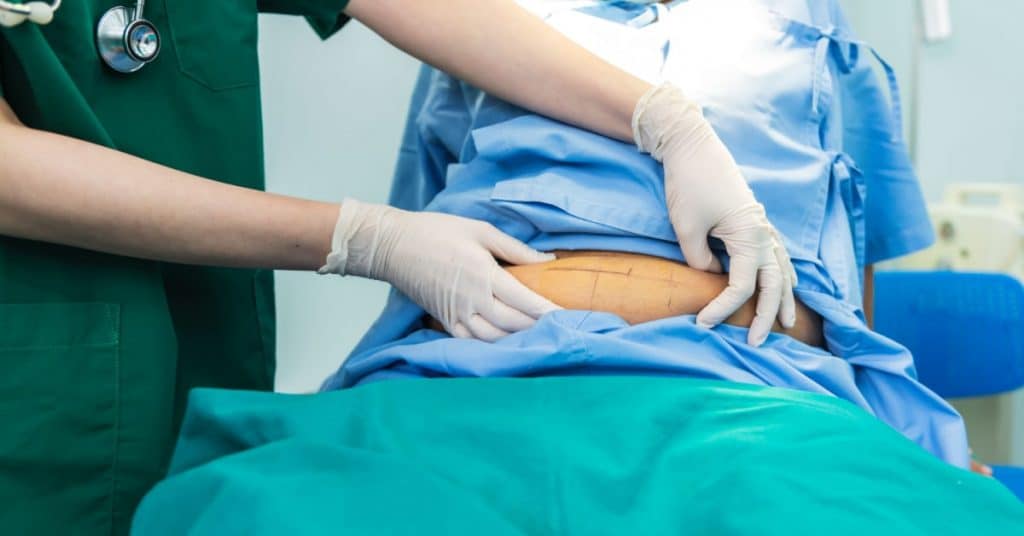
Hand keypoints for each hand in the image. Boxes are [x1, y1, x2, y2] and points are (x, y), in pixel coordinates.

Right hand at [319, 199, 559, 340]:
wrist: (393, 245)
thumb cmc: (437, 231)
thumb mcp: (480, 230)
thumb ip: (515, 248)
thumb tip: (548, 260)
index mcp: (484, 274)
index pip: (526, 301)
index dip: (550, 312)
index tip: (571, 318)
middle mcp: (473, 299)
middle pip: (515, 324)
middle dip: (541, 329)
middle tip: (564, 331)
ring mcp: (457, 314)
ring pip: (495, 338)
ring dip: (519, 341)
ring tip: (541, 340)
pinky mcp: (445, 321)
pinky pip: (472, 342)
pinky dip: (493, 346)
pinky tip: (508, 346)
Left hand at [632, 83, 796, 345]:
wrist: (692, 146)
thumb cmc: (688, 184)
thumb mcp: (686, 227)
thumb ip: (700, 259)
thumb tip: (712, 277)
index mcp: (750, 234)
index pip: (742, 285)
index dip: (723, 308)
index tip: (702, 324)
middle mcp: (764, 231)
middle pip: (774, 283)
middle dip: (769, 316)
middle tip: (756, 343)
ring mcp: (763, 224)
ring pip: (783, 268)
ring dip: (786, 297)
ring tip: (790, 324)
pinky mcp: (755, 219)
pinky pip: (777, 254)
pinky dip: (782, 274)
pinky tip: (782, 284)